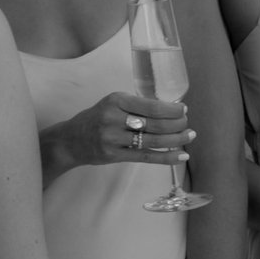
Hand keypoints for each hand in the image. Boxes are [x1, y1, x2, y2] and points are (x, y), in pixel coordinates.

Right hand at [40, 89, 192, 176]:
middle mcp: (113, 118)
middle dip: (177, 124)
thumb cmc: (97, 119)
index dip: (172, 110)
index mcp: (116, 100)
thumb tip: (171, 109)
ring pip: (153, 140)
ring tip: (189, 137)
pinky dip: (166, 157)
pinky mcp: (114, 155)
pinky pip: (146, 157)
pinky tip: (181, 155)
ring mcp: (113, 138)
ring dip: (176, 139)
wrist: (70, 140)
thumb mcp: (112, 104)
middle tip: (187, 124)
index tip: (183, 110)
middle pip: (155, 123)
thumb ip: (136, 105)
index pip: (152, 106)